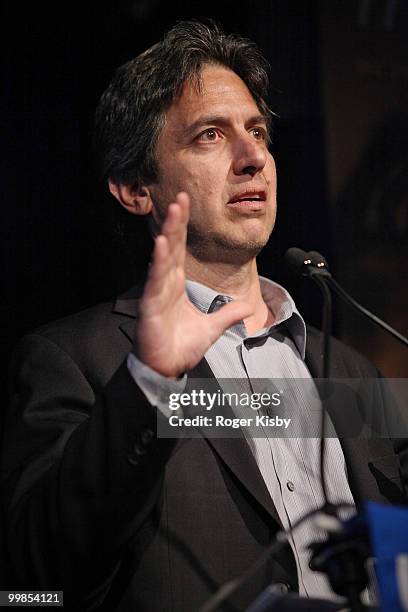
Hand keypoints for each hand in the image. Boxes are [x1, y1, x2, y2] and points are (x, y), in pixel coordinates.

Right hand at [133, 192, 252, 377]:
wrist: (167, 368)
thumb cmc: (181, 346)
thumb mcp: (213, 328)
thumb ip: (228, 315)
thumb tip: (247, 308)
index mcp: (177, 285)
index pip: (180, 250)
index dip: (182, 227)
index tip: (186, 204)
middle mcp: (166, 284)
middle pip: (171, 246)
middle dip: (176, 221)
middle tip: (181, 196)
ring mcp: (157, 293)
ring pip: (163, 258)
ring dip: (169, 233)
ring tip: (174, 211)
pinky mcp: (151, 306)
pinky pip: (155, 281)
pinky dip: (158, 263)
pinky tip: (162, 244)